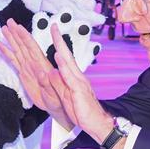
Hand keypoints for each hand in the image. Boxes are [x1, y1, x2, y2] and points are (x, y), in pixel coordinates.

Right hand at [0, 20, 69, 126]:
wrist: (57, 107)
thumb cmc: (59, 100)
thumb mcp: (55, 92)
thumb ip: (49, 82)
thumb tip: (42, 73)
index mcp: (42, 66)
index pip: (32, 47)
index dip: (25, 36)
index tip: (18, 27)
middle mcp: (34, 64)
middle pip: (24, 45)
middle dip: (16, 33)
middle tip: (8, 22)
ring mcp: (29, 68)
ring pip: (18, 50)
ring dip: (11, 40)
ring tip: (3, 29)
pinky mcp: (25, 75)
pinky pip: (14, 61)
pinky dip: (7, 54)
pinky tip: (1, 47)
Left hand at [48, 24, 114, 146]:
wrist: (98, 122)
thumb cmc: (82, 110)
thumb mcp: (66, 96)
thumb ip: (58, 83)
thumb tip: (51, 70)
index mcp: (73, 77)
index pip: (64, 57)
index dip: (58, 44)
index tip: (53, 31)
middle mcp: (77, 76)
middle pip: (67, 55)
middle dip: (59, 40)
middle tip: (53, 26)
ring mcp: (78, 82)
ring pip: (68, 63)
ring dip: (61, 48)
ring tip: (55, 36)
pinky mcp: (78, 91)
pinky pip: (70, 77)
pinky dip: (64, 67)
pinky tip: (59, 58)